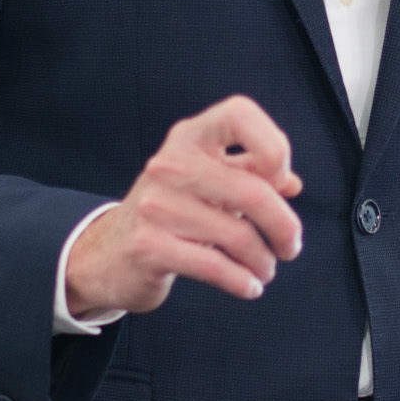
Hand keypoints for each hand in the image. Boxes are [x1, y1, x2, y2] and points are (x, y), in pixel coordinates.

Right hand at [64, 96, 303, 320]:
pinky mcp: (149, 246)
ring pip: (238, 236)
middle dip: (284, 226)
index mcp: (189, 137)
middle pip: (252, 190)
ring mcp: (156, 206)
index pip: (239, 114)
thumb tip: (292, 184)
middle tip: (290, 247)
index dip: (273, 144)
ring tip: (265, 268)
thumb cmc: (169, 212)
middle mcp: (169, 164)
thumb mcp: (206, 182)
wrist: (108, 252)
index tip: (280, 180)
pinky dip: (242, 281)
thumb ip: (248, 175)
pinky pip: (215, 266)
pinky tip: (248, 285)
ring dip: (263, 261)